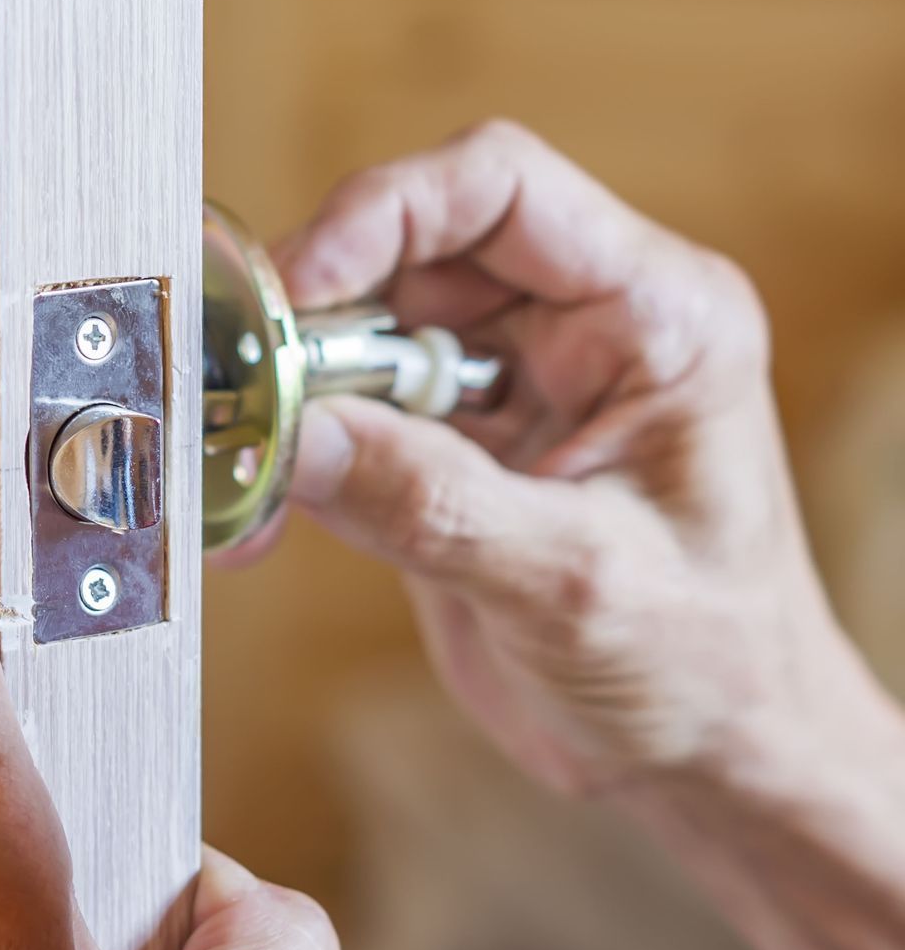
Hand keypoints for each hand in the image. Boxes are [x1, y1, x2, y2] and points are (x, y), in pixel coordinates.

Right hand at [239, 120, 850, 794]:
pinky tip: (254, 517)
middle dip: (314, 320)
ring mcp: (507, 389)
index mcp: (654, 315)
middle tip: (242, 392)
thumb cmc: (705, 670)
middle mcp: (576, 330)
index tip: (295, 292)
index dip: (383, 214)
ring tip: (240, 467)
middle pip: (407, 256)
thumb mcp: (576, 584)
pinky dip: (290, 459)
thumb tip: (293, 434)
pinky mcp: (450, 451)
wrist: (708, 762)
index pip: (501, 187)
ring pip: (360, 335)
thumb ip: (432, 503)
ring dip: (290, 396)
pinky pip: (345, 419)